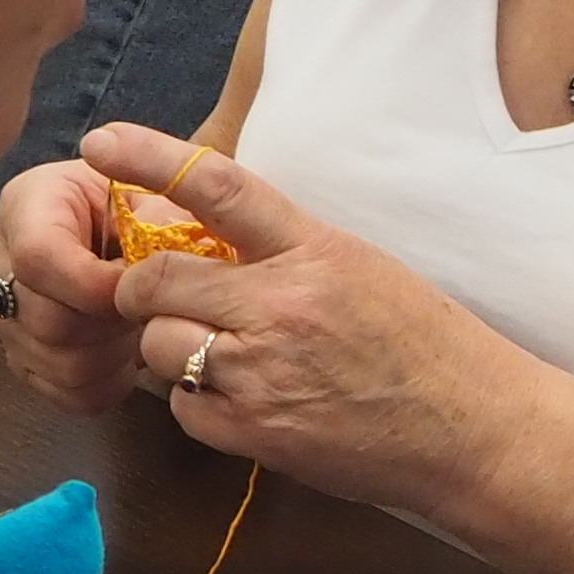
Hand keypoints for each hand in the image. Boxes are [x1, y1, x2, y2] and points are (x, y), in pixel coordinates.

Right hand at [0, 156, 144, 412]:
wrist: (111, 221)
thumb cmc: (132, 201)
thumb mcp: (147, 190)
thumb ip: (156, 216)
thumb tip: (162, 257)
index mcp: (27, 207)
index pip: (37, 258)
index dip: (94, 285)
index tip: (139, 290)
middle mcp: (0, 263)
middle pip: (48, 321)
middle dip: (112, 324)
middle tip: (149, 309)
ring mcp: (4, 315)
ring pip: (57, 364)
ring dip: (113, 356)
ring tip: (137, 328)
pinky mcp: (20, 356)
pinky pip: (61, 392)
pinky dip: (103, 385)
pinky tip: (124, 357)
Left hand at [84, 122, 533, 514]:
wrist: (472, 428)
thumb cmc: (426, 343)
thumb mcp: (363, 268)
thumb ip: (289, 252)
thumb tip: (215, 238)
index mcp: (315, 249)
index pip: (219, 186)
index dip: (151, 157)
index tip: (102, 140)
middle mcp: (283, 304)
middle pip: (158, 278)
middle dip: (141, 288)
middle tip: (151, 295)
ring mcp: (264, 372)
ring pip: (161, 346)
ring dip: (172, 348)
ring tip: (215, 355)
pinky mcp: (257, 433)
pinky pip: (184, 407)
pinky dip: (197, 402)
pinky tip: (240, 400)